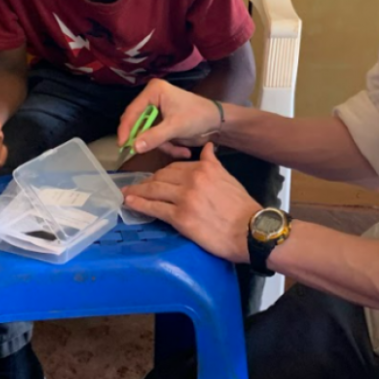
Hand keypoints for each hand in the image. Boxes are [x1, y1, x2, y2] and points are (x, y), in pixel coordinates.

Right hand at [117, 79, 223, 159]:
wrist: (218, 123)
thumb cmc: (198, 116)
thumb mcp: (175, 127)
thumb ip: (154, 137)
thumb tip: (134, 147)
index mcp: (154, 91)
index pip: (132, 111)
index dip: (126, 128)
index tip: (123, 144)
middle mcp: (152, 99)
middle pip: (138, 124)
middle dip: (148, 140)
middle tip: (146, 151)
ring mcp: (158, 112)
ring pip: (147, 135)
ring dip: (162, 145)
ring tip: (178, 150)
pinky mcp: (163, 124)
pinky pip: (156, 138)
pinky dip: (168, 146)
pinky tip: (183, 150)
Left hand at [122, 144, 260, 263]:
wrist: (251, 231)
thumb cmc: (242, 207)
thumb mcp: (229, 178)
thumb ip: (213, 163)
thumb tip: (208, 147)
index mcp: (204, 168)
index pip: (174, 167)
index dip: (162, 173)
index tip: (155, 178)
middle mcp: (192, 179)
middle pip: (161, 177)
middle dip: (147, 181)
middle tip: (137, 186)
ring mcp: (184, 198)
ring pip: (154, 190)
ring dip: (138, 191)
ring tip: (127, 193)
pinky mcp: (180, 218)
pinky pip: (154, 208)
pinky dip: (139, 204)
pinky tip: (130, 203)